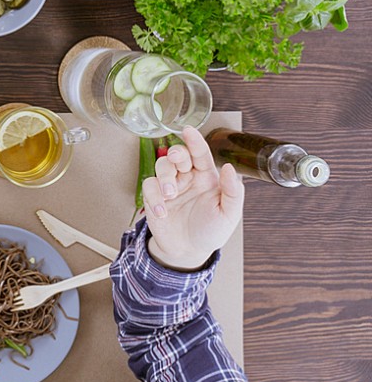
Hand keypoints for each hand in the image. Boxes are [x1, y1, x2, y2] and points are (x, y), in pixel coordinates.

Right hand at [141, 126, 244, 270]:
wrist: (189, 251)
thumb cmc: (211, 231)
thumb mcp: (229, 213)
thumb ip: (233, 191)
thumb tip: (229, 168)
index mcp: (206, 177)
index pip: (200, 154)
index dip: (194, 141)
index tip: (188, 130)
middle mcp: (187, 178)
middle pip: (177, 155)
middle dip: (175, 154)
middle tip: (176, 160)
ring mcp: (169, 187)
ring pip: (161, 166)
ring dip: (165, 176)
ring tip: (170, 193)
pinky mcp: (154, 198)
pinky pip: (149, 187)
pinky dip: (154, 197)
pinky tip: (163, 211)